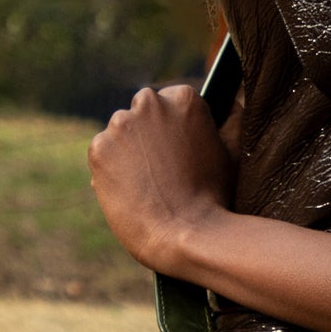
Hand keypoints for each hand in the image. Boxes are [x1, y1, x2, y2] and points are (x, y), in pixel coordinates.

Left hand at [88, 83, 233, 273]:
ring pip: (120, 133)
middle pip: (143, 112)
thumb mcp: (231, 152)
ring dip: (128, 150)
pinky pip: (102, 155)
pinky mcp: (98, 149)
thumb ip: (230, 122)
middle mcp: (149, 102)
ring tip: (146, 182)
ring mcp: (120, 124)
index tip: (178, 149)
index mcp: (184, 97)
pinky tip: (130, 190)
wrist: (183, 234)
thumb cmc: (213, 196)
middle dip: (149, 133)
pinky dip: (111, 169)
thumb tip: (232, 102)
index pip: (171, 101)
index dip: (174, 128)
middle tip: (161, 167)